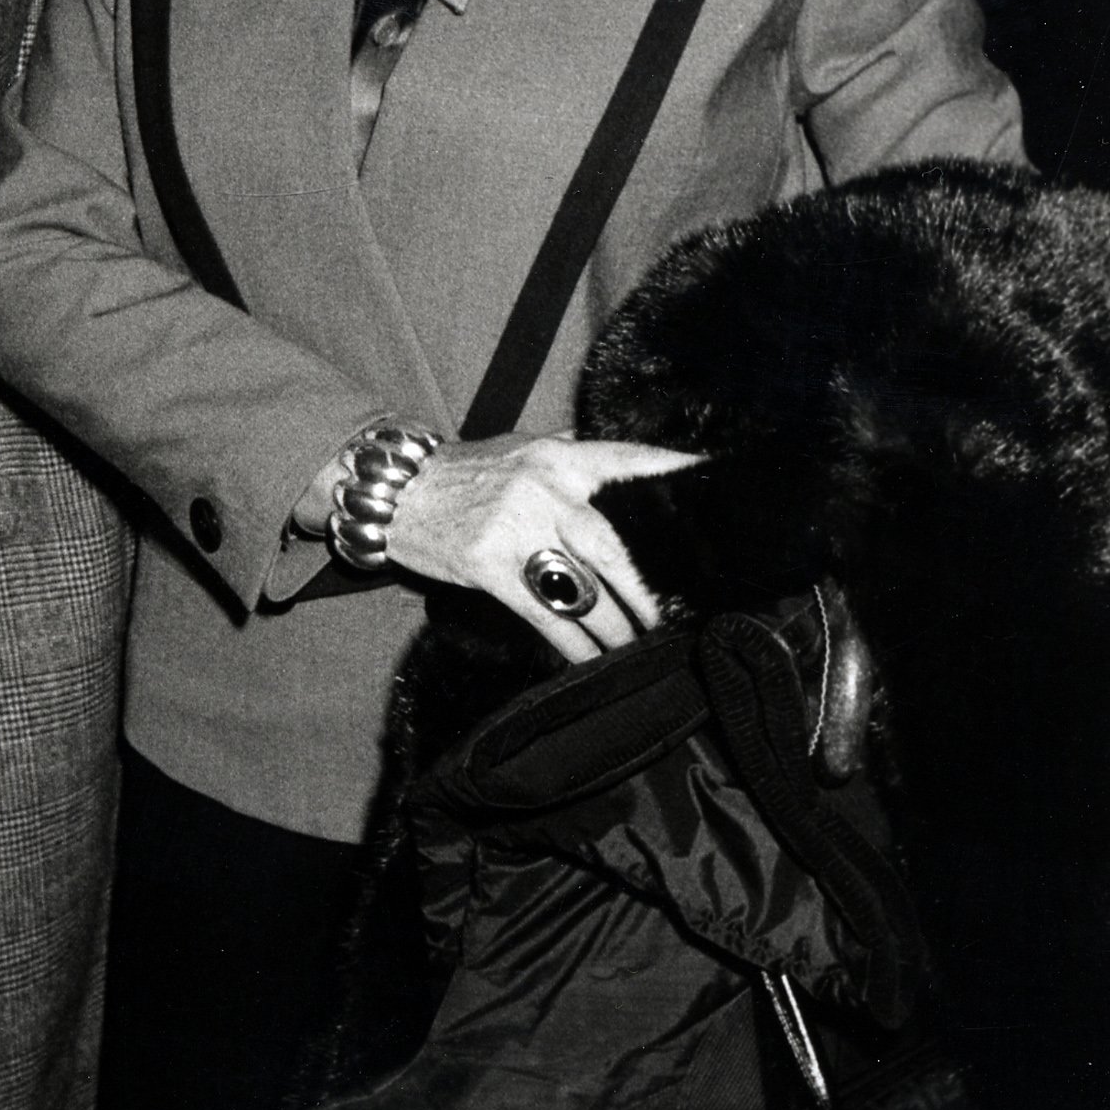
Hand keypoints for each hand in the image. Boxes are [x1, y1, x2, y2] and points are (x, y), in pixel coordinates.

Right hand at [384, 432, 689, 662]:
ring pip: (585, 587)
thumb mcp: (518, 449)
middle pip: (616, 545)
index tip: (717, 487)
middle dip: (651, 589)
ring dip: (618, 627)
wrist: (392, 490)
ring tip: (640, 648)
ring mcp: (515, 526)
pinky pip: (545, 615)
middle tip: (680, 616)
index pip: (630, 461)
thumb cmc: (462, 473)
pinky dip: (573, 645)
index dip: (676, 474)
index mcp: (558, 455)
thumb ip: (568, 456)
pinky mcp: (490, 565)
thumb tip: (622, 464)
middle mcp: (543, 487)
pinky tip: (590, 660)